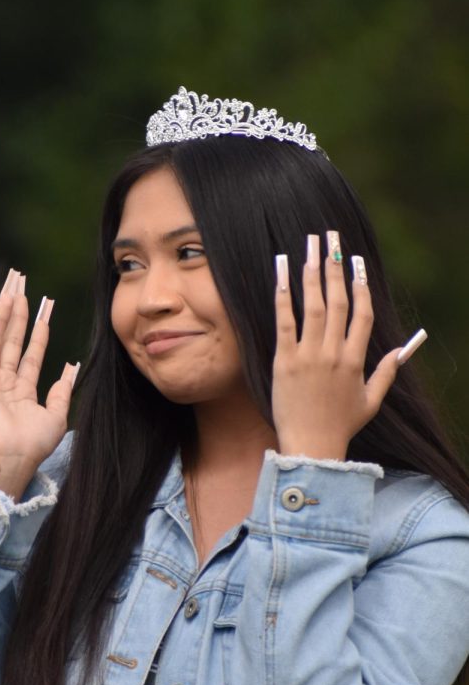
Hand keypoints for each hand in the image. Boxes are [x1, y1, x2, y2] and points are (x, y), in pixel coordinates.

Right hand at [0, 271, 77, 498]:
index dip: (38, 329)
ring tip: (10, 288)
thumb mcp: (57, 415)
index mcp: (23, 390)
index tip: (46, 306)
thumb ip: (62, 389)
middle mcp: (4, 382)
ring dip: (1, 313)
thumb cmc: (34, 442)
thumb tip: (72, 365)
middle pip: (11, 338)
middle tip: (22, 286)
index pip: (31, 352)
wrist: (13, 454)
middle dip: (18, 312)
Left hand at [272, 232, 403, 459]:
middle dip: (336, 266)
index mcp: (356, 360)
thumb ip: (387, 372)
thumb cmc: (341, 426)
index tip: (357, 261)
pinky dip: (282, 295)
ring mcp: (309, 356)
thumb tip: (404, 350)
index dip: (360, 285)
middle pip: (337, 301)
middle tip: (332, 238)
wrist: (311, 446)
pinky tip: (280, 271)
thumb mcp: (371, 401)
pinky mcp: (284, 362)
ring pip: (313, 305)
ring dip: (312, 272)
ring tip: (310, 245)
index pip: (362, 314)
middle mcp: (334, 353)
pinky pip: (284, 322)